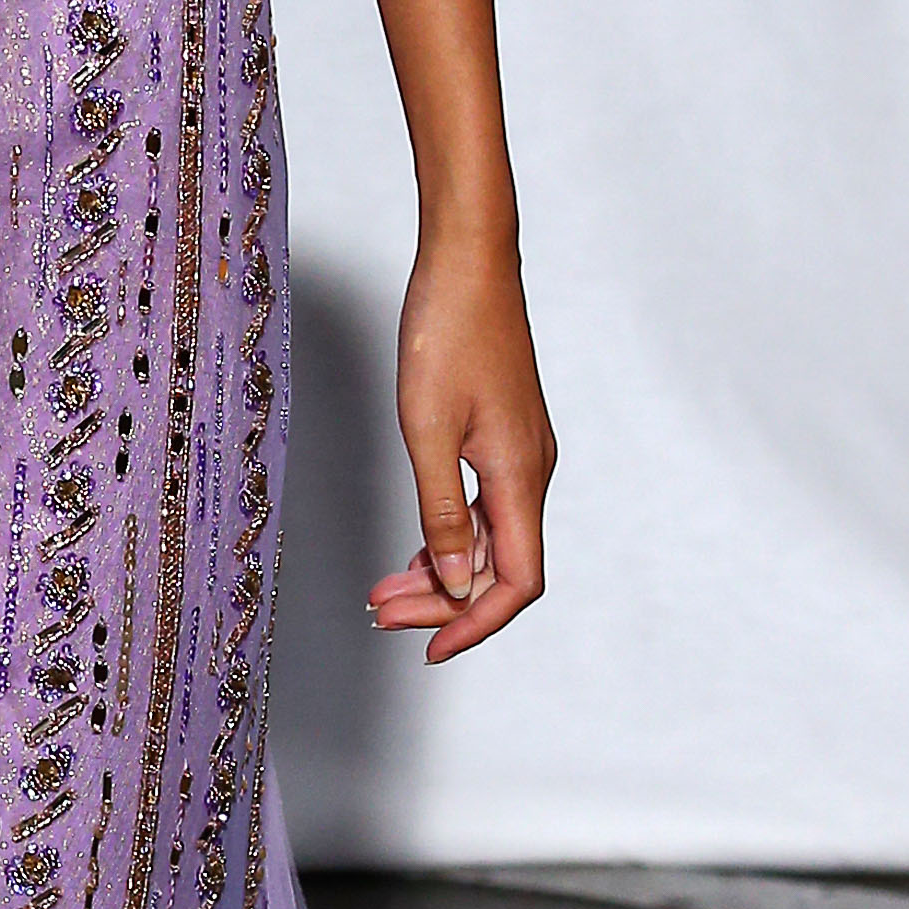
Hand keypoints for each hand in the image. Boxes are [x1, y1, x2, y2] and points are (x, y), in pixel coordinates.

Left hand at [367, 230, 551, 662]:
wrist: (469, 259)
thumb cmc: (448, 330)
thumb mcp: (427, 428)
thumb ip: (439, 509)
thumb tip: (450, 580)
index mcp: (519, 477)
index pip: (515, 582)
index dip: (475, 624)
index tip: (428, 650)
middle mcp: (529, 473)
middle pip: (497, 568)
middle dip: (441, 603)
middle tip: (379, 614)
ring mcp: (518, 455)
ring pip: (486, 539)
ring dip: (438, 571)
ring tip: (382, 592)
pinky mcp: (502, 436)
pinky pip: (480, 508)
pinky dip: (445, 536)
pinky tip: (412, 549)